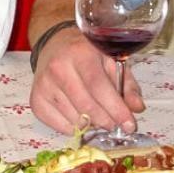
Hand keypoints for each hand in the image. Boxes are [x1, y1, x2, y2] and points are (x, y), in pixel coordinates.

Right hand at [29, 26, 143, 134]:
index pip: (99, 87)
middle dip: (106, 121)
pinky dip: (74, 127)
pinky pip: (59, 126)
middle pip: (86, 106)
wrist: (55, 45)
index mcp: (81, 53)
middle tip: (114, 124)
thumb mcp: (111, 61)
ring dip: (90, 124)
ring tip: (97, 115)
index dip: (116, 109)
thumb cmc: (87, 53)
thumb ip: (127, 84)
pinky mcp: (36, 99)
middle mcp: (58, 67)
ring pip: (74, 119)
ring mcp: (44, 84)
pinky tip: (80, 116)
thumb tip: (137, 108)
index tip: (129, 125)